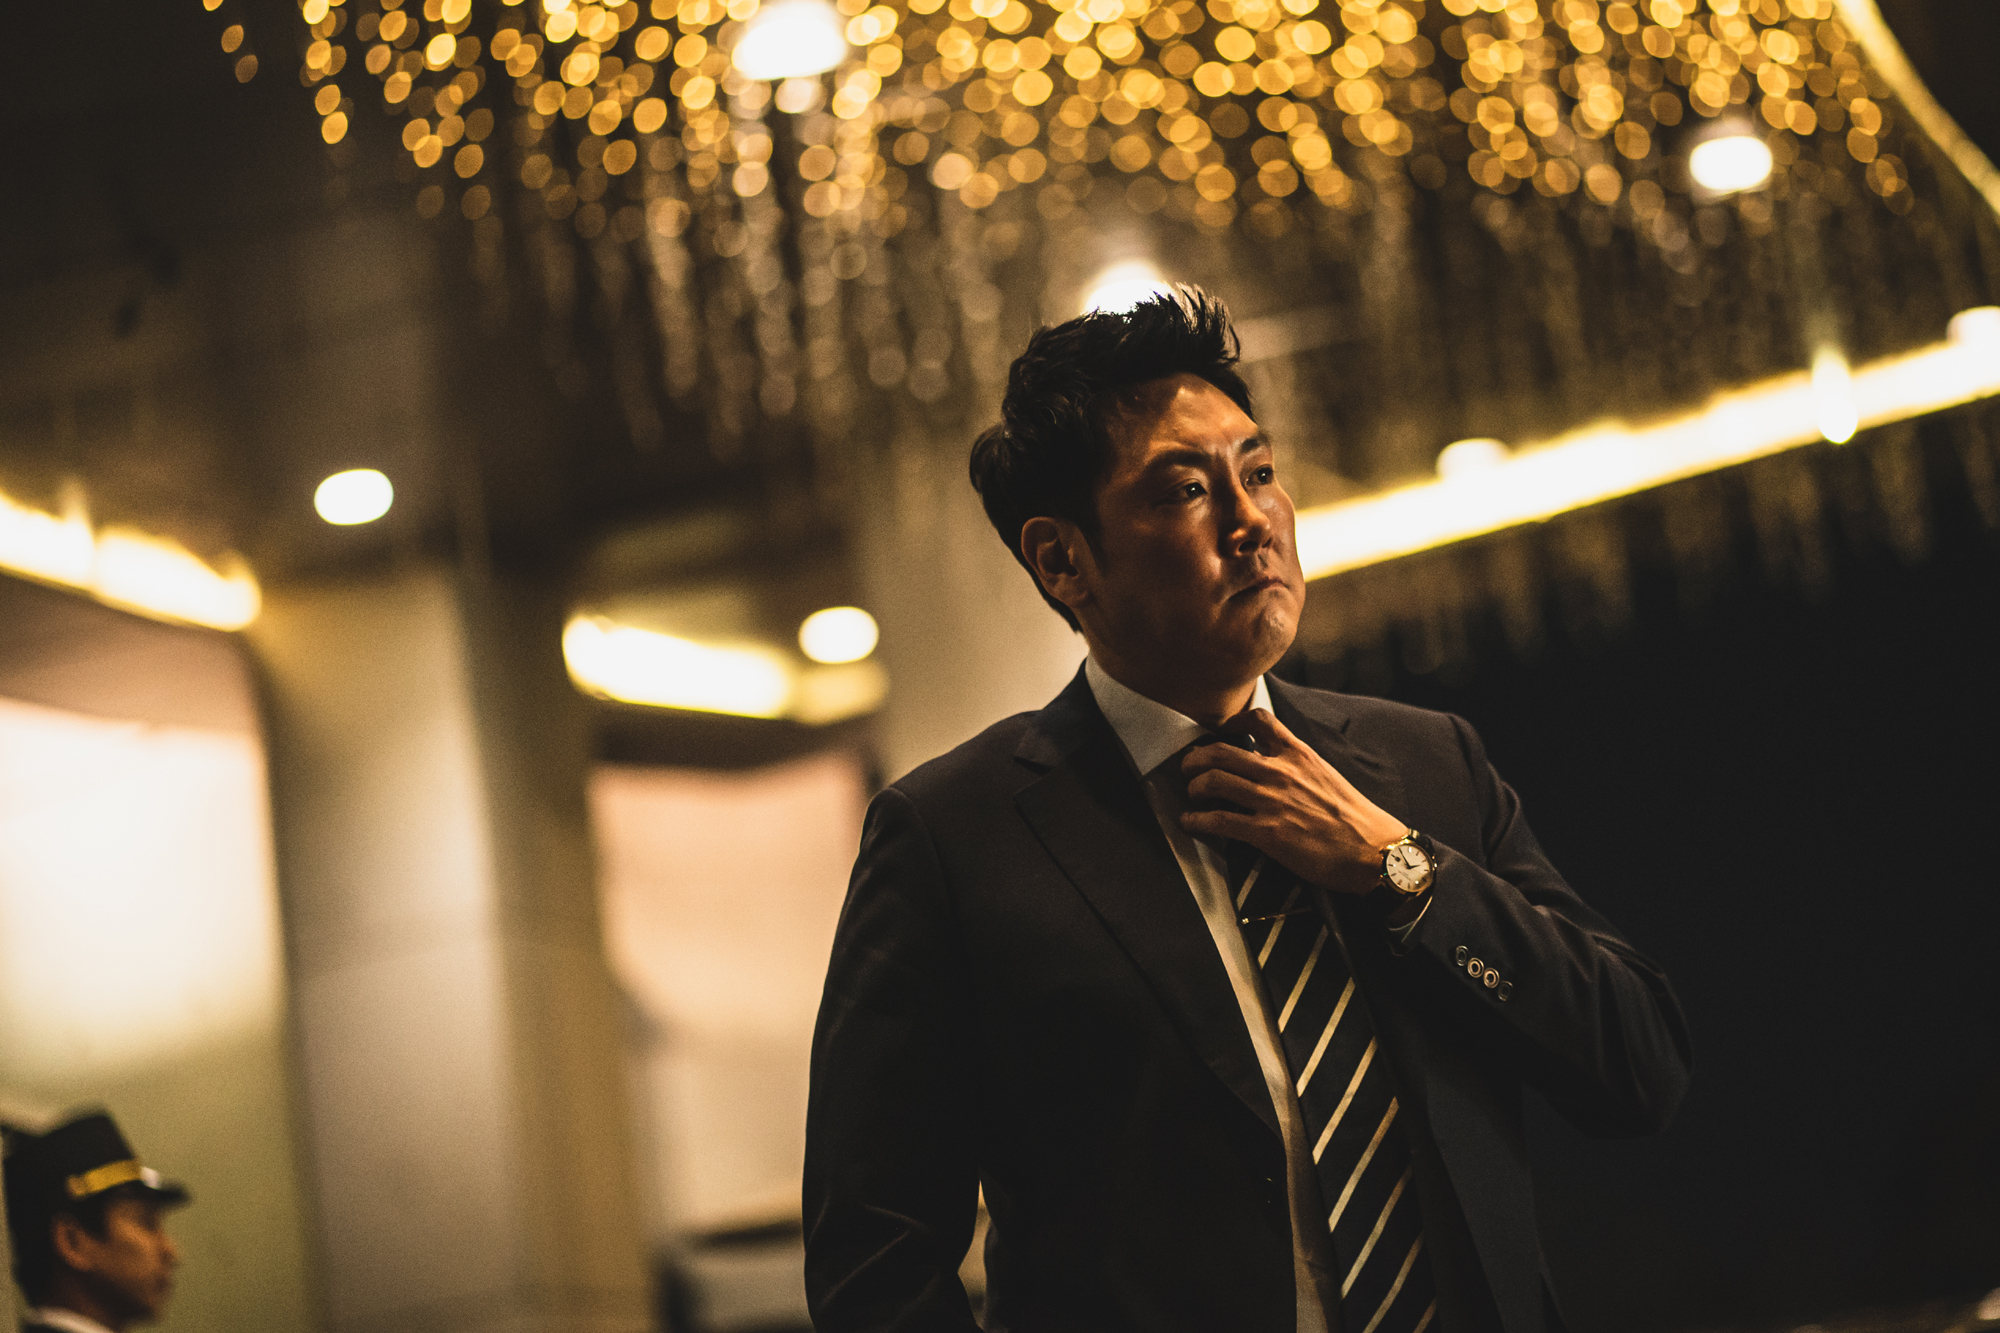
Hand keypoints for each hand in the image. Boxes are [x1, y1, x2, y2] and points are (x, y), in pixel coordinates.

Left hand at [1179, 707, 1407, 895]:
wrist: (1375, 852)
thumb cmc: (1356, 820)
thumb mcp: (1328, 776)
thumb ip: (1300, 767)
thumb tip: (1278, 767)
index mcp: (1299, 755)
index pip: (1259, 720)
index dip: (1231, 722)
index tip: (1220, 731)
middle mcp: (1282, 772)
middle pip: (1221, 750)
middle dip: (1195, 758)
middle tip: (1189, 768)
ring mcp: (1273, 802)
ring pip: (1214, 780)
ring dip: (1194, 787)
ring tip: (1192, 795)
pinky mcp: (1267, 833)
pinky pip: (1219, 820)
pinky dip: (1197, 820)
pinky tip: (1191, 822)